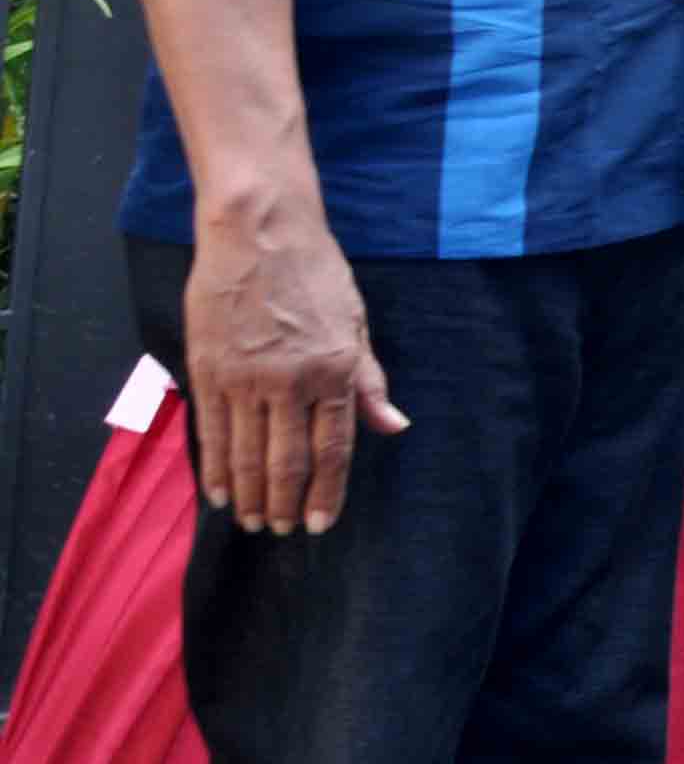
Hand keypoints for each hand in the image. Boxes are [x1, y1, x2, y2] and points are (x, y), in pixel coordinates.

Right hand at [182, 205, 410, 536]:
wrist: (259, 232)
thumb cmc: (316, 274)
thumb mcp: (356, 324)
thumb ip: (369, 383)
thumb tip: (394, 427)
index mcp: (335, 370)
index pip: (332, 449)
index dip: (326, 492)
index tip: (319, 524)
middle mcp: (290, 381)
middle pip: (286, 461)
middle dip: (284, 503)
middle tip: (282, 530)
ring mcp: (245, 378)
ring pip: (247, 454)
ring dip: (250, 496)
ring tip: (253, 522)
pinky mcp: (208, 370)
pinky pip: (213, 432)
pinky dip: (215, 468)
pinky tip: (220, 493)